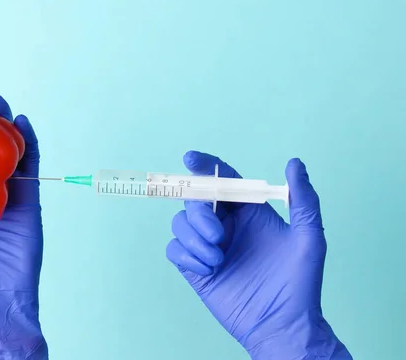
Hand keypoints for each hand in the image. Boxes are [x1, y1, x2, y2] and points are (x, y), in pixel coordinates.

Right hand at [166, 151, 351, 359]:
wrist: (282, 324)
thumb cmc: (299, 282)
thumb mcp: (308, 237)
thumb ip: (303, 200)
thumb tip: (295, 163)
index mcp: (248, 211)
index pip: (222, 179)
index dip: (205, 165)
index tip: (190, 159)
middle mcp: (225, 224)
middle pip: (195, 200)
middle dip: (200, 213)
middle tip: (219, 235)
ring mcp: (207, 245)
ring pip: (180, 223)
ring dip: (194, 239)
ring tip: (218, 260)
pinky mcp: (194, 267)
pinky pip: (174, 249)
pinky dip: (187, 256)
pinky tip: (209, 270)